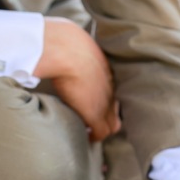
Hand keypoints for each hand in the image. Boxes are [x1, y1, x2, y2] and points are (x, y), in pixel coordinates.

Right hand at [35, 17, 120, 141]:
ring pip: (112, 124)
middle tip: (94, 119)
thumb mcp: (75, 43)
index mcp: (107, 71)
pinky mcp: (96, 115)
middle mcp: (111, 88)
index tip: (93, 101)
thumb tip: (61, 44)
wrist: (65, 50)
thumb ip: (75, 49)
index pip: (112, 91)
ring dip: (101, 128)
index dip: (104, 99)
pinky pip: (100, 133)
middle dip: (108, 116)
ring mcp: (105, 103)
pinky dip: (93, 137)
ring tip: (89, 130)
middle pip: (117, 110)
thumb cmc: (63, 42)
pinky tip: (85, 137)